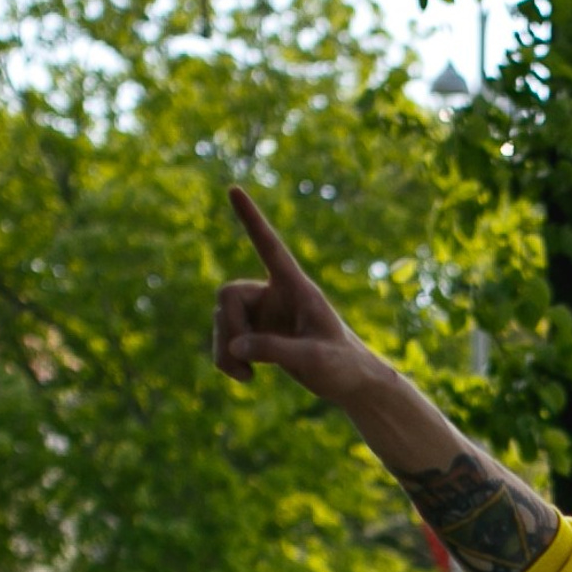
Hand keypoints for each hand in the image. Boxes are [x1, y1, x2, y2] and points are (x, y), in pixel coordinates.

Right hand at [212, 187, 385, 404]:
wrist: (350, 383)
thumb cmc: (343, 366)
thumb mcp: (314, 359)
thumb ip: (275, 350)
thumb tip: (235, 347)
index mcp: (296, 288)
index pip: (270, 248)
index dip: (251, 221)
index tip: (234, 188)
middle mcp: (275, 294)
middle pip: (228, 294)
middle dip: (229, 325)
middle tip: (243, 356)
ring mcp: (263, 313)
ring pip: (221, 319)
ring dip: (223, 348)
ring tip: (245, 377)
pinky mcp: (257, 333)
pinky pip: (225, 340)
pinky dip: (226, 358)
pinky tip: (245, 378)